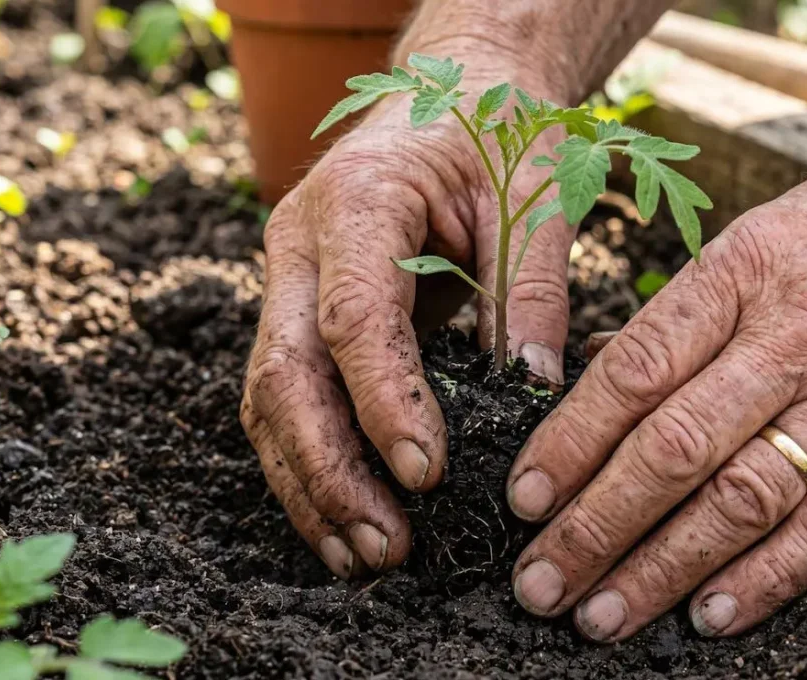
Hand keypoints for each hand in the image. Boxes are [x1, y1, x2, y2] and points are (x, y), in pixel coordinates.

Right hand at [241, 82, 569, 577]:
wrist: (455, 91)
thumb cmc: (498, 132)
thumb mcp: (535, 193)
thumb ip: (533, 289)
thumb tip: (537, 390)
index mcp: (355, 201)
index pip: (352, 319)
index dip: (383, 403)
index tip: (428, 473)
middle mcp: (299, 244)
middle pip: (285, 373)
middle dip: (330, 469)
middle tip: (388, 543)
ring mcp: (289, 280)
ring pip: (270, 399)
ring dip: (312, 484)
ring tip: (366, 554)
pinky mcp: (302, 312)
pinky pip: (290, 398)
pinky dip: (312, 465)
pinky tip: (347, 520)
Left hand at [505, 117, 806, 640]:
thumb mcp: (774, 229)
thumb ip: (694, 307)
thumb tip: (604, 374)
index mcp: (746, 270)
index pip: (633, 371)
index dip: (568, 443)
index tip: (525, 496)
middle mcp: (797, 336)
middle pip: (671, 449)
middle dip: (594, 527)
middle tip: (541, 582)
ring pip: (739, 500)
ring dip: (661, 569)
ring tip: (603, 614)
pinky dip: (764, 579)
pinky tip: (710, 615)